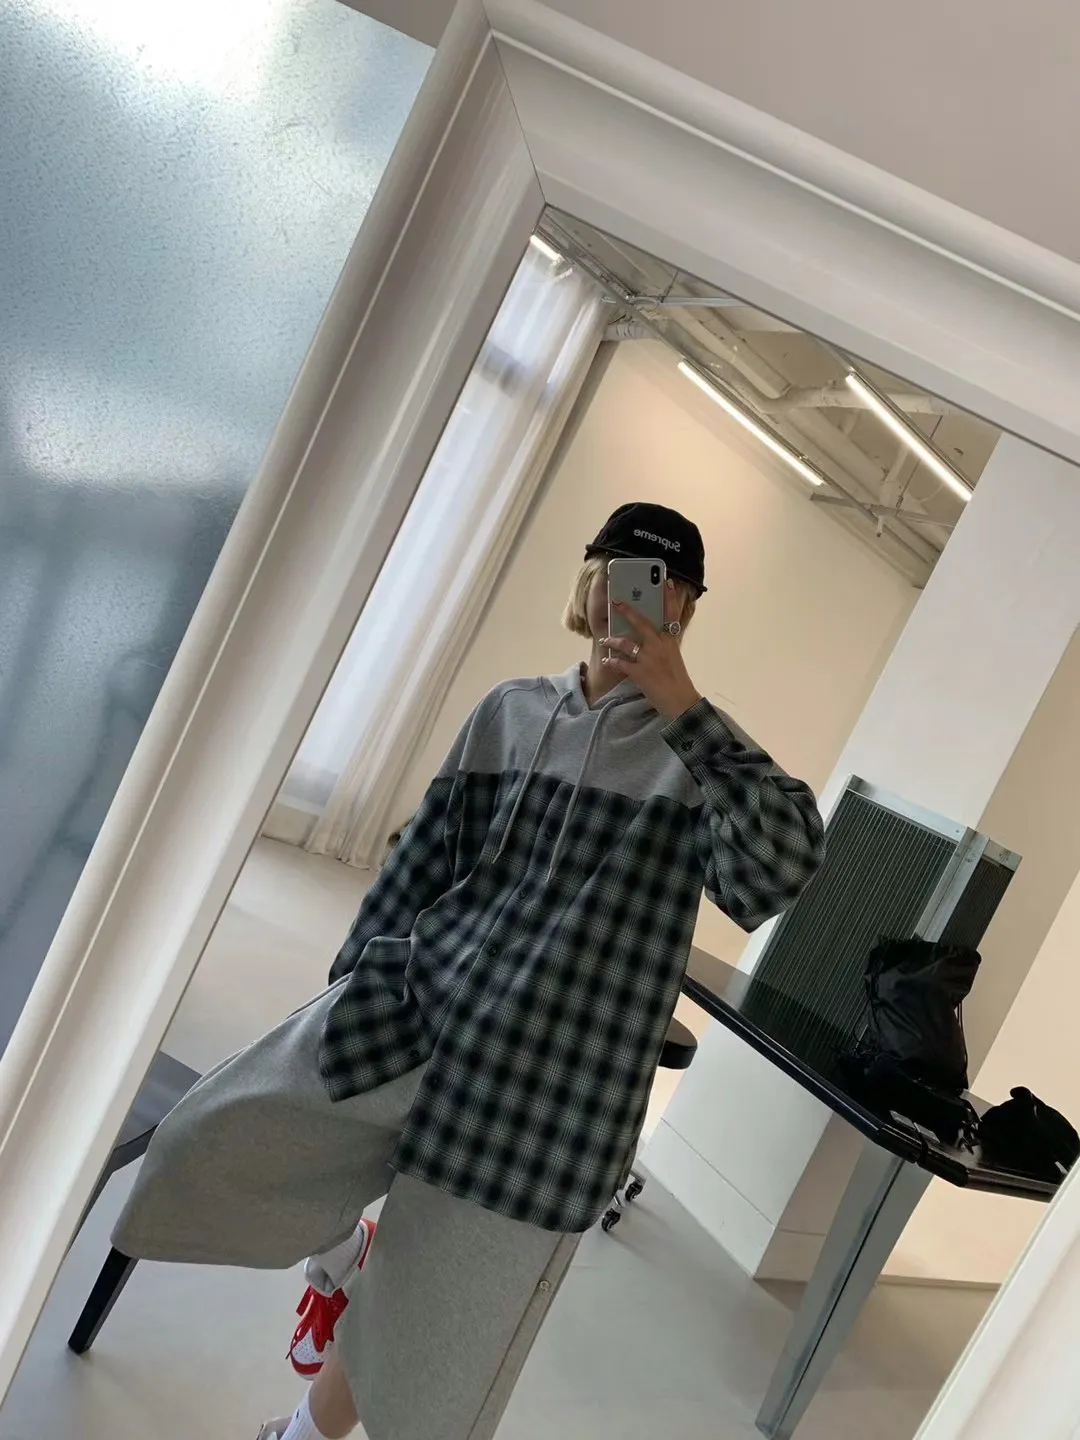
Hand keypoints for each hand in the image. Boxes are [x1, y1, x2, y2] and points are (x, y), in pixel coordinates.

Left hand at [601, 583, 702, 721]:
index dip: (669, 597)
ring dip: (613, 640)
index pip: (671, 614)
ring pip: (625, 643)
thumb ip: (664, 646)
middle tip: (615, 601)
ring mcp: (648, 658)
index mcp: (670, 641)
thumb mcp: (674, 657)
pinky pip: (620, 663)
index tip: (667, 582)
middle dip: (626, 611)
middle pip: (641, 623)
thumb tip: (651, 639)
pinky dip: (612, 661)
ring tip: (605, 639)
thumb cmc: (678, 680)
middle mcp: (659, 646)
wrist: (681, 701)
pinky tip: (607, 660)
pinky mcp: (639, 672)